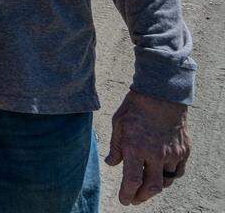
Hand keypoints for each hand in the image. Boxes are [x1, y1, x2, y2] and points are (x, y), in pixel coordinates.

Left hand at [106, 90, 190, 204]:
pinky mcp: (184, 150)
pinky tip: (161, 175)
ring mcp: (172, 153)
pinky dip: (170, 177)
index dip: (127, 194)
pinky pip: (178, 171)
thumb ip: (115, 147)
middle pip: (151, 187)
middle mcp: (155, 154)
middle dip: (141, 197)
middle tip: (134, 199)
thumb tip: (111, 164)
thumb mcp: (118, 124)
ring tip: (146, 187)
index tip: (123, 200)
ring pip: (166, 180)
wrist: (162, 94)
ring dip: (155, 187)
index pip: (132, 181)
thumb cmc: (136, 107)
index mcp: (136, 148)